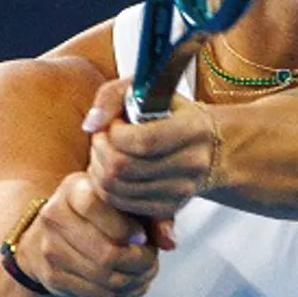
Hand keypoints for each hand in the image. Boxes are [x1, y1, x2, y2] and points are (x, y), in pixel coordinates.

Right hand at [16, 172, 159, 296]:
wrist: (51, 234)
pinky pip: (96, 293)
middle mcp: (54, 216)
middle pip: (106, 253)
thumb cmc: (102, 213)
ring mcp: (49, 248)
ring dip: (134, 279)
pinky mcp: (52, 276)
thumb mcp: (125, 203)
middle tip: (151, 259)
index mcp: (73, 189)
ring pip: (104, 277)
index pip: (97, 207)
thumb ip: (153, 215)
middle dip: (139, 262)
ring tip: (145, 271)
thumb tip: (169, 243)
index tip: (142, 235)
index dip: (126, 227)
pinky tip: (131, 283)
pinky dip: (122, 293)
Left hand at [82, 77, 220, 222]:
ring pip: (119, 188)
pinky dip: (107, 188)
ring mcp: (182, 189)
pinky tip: (110, 171)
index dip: (115, 133)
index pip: (144, 141)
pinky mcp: (170, 207)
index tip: (112, 124)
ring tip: (103, 153)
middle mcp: (192, 162)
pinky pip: (123, 204)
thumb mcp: (144, 89)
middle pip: (125, 167)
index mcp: (192, 128)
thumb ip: (111, 96)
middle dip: (100, 150)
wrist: (205, 144)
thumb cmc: (169, 112)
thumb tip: (92, 123)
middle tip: (100, 139)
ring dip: (99, 169)